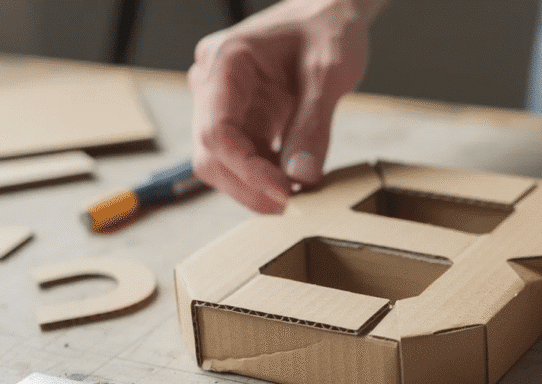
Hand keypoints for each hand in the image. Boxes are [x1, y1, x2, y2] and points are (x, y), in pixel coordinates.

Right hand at [188, 0, 381, 212]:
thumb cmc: (327, 27)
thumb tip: (302, 178)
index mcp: (226, 62)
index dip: (246, 170)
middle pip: (211, 154)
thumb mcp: (328, 73)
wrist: (330, 11)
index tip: (284, 192)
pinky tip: (294, 180)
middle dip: (249, 185)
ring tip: (298, 195)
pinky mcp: (242, 117)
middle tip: (293, 205)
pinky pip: (244, 156)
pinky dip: (266, 175)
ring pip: (224, 162)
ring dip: (256, 185)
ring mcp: (225, 102)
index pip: (215, 131)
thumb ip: (313, 125)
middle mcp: (214, 83)